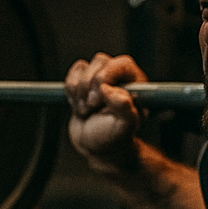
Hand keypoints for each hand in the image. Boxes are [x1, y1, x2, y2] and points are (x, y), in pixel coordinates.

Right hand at [65, 53, 146, 168]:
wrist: (96, 147)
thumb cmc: (115, 138)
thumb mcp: (123, 128)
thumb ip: (125, 110)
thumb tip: (111, 90)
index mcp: (136, 84)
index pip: (123, 64)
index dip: (107, 76)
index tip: (100, 98)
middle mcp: (120, 77)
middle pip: (100, 61)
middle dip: (90, 85)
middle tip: (91, 107)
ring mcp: (101, 78)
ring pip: (84, 67)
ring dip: (79, 91)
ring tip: (86, 110)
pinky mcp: (84, 81)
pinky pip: (72, 74)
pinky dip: (70, 90)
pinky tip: (79, 105)